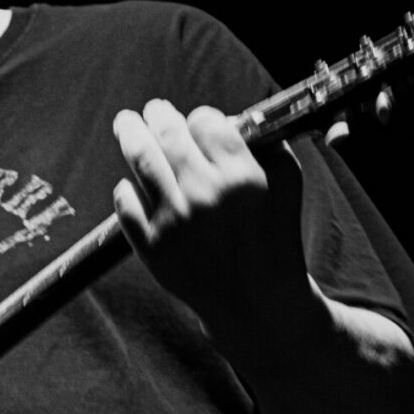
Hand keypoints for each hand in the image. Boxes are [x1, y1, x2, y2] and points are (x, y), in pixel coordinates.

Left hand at [111, 99, 307, 327]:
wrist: (257, 303)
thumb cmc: (273, 238)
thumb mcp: (287, 184)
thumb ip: (266, 143)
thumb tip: (230, 117)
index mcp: (241, 177)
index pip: (206, 122)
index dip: (200, 118)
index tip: (198, 122)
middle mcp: (205, 195)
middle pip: (168, 133)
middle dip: (157, 115)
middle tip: (152, 111)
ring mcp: (175, 221)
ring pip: (141, 159)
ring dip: (130, 134)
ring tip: (126, 125)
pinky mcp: (152, 246)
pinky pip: (126, 202)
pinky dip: (125, 188)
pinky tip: (130, 184)